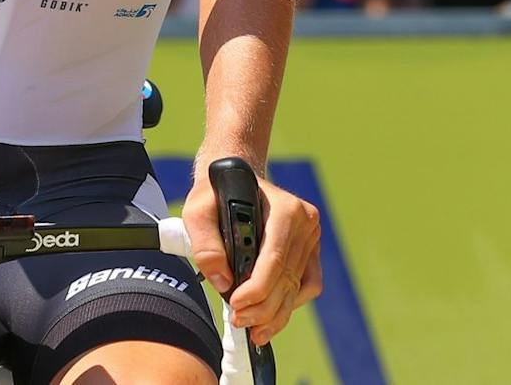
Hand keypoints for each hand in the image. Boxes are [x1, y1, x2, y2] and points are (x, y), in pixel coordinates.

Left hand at [182, 165, 322, 344]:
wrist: (237, 181)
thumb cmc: (218, 195)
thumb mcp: (199, 211)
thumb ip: (205, 245)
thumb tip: (222, 280)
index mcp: (284, 209)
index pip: (275, 259)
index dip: (257, 289)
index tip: (235, 305)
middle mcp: (304, 221)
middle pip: (287, 278)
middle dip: (262, 308)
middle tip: (239, 321)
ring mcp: (311, 236)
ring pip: (298, 287)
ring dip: (276, 314)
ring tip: (253, 329)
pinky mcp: (311, 249)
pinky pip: (308, 285)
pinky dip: (291, 304)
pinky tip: (271, 316)